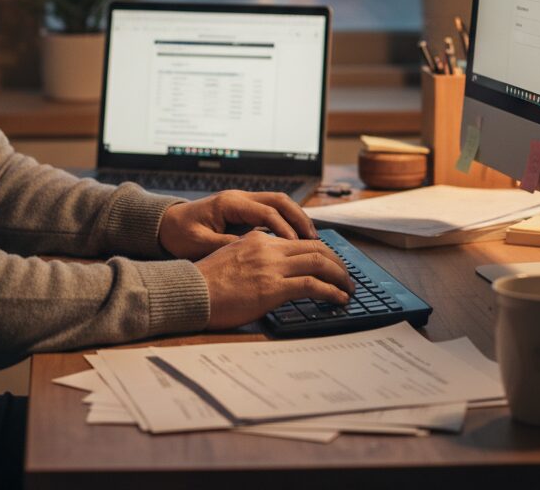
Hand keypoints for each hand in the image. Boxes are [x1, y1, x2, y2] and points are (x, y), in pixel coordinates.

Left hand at [158, 190, 316, 260]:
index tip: (296, 247)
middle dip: (299, 219)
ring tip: (312, 241)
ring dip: (297, 219)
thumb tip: (253, 255)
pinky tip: (295, 241)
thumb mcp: (200, 244)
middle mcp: (240, 198)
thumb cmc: (179, 235)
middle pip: (279, 200)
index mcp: (230, 204)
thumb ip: (226, 247)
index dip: (284, 229)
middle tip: (315, 241)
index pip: (266, 212)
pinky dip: (287, 223)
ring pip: (279, 204)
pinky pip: (272, 212)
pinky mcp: (244, 211)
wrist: (165, 225)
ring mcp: (243, 202)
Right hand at [194, 230, 354, 328]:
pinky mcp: (272, 287)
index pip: (299, 240)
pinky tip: (339, 298)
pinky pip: (312, 285)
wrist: (190, 292)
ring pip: (319, 262)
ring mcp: (271, 267)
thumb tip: (271, 269)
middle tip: (346, 276)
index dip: (321, 251)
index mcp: (258, 240)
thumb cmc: (206, 283)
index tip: (330, 263)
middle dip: (337, 262)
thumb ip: (254, 258)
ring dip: (340, 276)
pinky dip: (331, 291)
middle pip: (315, 247)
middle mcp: (268, 248)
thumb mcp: (232, 259)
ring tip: (348, 288)